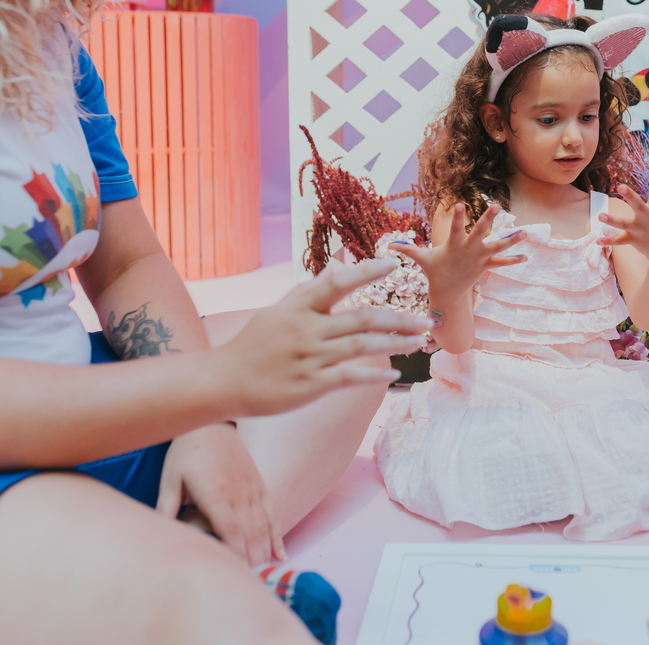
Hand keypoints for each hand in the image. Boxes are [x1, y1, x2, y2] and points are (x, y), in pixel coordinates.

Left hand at [157, 423, 283, 565]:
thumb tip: (158, 536)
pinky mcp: (260, 485)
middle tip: (252, 586)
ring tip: (266, 577)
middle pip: (250, 534)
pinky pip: (272, 515)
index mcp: (215, 493)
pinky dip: (277, 537)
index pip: (230, 530)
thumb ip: (165, 508)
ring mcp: (253, 489)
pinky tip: (281, 556)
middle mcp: (239, 493)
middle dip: (252, 561)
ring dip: (265, 553)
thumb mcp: (170, 479)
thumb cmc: (185, 453)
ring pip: (264, 527)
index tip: (237, 576)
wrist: (212, 423)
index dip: (235, 554)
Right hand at [217, 259, 431, 416]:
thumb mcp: (276, 312)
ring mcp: (309, 358)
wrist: (222, 382)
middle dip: (398, 318)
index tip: (393, 263)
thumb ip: (307, 291)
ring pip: (362, 346)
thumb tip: (336, 267)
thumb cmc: (253, 345)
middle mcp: (307, 330)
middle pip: (362, 318)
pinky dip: (373, 375)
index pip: (338, 283)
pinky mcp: (310, 385)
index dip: (366, 271)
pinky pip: (349, 377)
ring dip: (394, 344)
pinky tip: (392, 374)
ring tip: (418, 342)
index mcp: (299, 308)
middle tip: (426, 320)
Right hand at [388, 203, 526, 301]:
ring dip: (512, 240)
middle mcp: (469, 250)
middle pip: (480, 232)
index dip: (457, 216)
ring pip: (498, 247)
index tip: (460, 203)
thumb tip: (389, 246)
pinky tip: (526, 257)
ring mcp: (479, 259)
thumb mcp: (421, 259)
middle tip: (497, 206)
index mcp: (453, 245)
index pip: (454, 228)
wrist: (447, 293)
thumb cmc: (434, 271)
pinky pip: (501, 264)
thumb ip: (407, 249)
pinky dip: (513, 261)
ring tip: (525, 232)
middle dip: (489, 219)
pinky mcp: (485, 266)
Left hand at [598, 163, 648, 271]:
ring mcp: (639, 230)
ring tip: (600, 215)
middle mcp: (648, 218)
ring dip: (612, 220)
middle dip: (629, 196)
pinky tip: (596, 241)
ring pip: (623, 223)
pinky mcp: (633, 241)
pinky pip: (618, 241)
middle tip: (620, 186)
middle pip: (637, 205)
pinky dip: (607, 241)